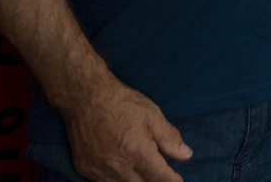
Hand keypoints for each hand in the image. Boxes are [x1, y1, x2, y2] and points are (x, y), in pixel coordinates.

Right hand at [60, 77, 189, 181]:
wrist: (84, 98)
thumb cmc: (122, 103)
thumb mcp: (152, 115)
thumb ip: (169, 138)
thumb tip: (186, 155)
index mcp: (137, 152)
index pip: (159, 178)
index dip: (171, 180)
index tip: (178, 180)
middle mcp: (117, 166)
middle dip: (154, 181)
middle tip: (161, 173)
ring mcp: (99, 170)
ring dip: (136, 181)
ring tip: (144, 172)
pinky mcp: (85, 169)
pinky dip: (118, 179)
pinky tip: (124, 170)